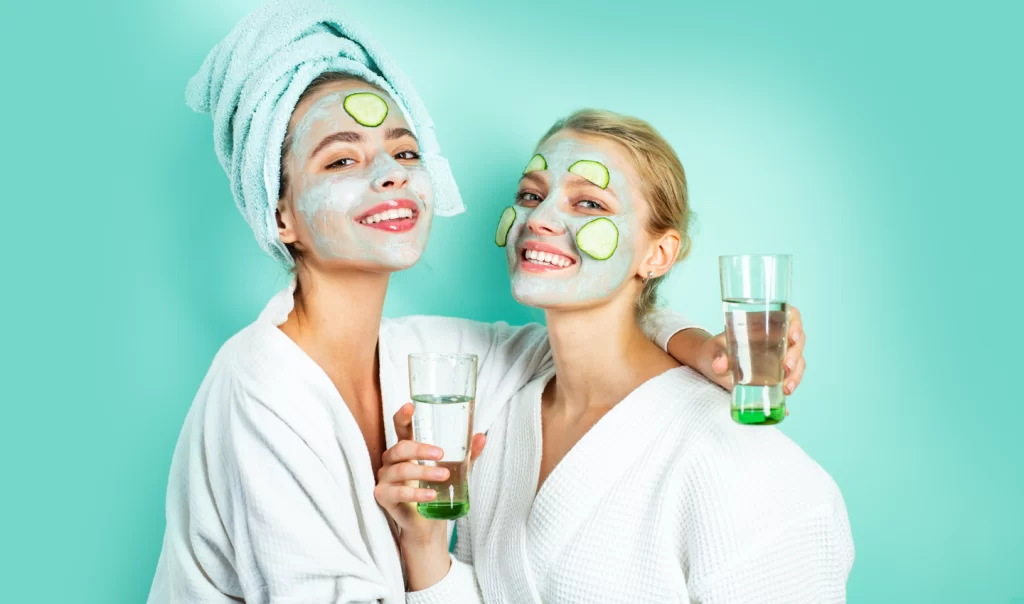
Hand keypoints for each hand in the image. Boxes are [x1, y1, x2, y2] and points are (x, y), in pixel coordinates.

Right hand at [374, 403, 485, 544]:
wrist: (427, 525)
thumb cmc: (435, 490)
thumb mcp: (453, 470)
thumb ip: (466, 454)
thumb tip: (481, 437)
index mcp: (406, 449)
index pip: (400, 428)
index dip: (403, 416)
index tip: (410, 406)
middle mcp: (392, 461)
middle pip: (400, 447)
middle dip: (420, 449)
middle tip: (441, 454)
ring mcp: (385, 478)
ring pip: (400, 469)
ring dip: (423, 472)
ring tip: (443, 476)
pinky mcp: (383, 496)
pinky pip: (397, 492)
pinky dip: (415, 493)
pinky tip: (430, 495)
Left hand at [702, 305, 806, 395]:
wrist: (710, 366)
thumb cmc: (714, 350)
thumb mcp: (713, 350)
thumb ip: (717, 355)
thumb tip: (720, 365)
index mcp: (764, 324)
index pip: (790, 316)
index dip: (796, 324)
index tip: (793, 336)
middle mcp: (775, 339)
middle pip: (797, 341)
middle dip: (796, 354)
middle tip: (787, 366)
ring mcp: (778, 357)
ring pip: (798, 361)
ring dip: (796, 373)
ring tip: (787, 387)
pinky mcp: (775, 374)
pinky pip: (790, 377)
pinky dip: (791, 384)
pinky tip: (786, 394)